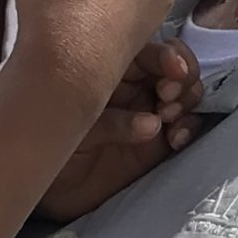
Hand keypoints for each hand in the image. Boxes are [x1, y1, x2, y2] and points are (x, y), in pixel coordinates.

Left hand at [40, 38, 202, 221]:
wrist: (49, 188)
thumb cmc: (48, 145)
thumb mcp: (70, 129)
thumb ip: (110, 123)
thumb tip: (152, 124)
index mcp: (107, 68)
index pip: (143, 50)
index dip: (166, 55)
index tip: (173, 70)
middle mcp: (132, 85)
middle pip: (173, 66)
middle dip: (181, 77)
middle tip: (167, 97)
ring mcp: (148, 111)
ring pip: (185, 92)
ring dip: (188, 99)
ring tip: (170, 117)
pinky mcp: (159, 141)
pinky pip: (186, 125)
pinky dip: (189, 127)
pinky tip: (176, 138)